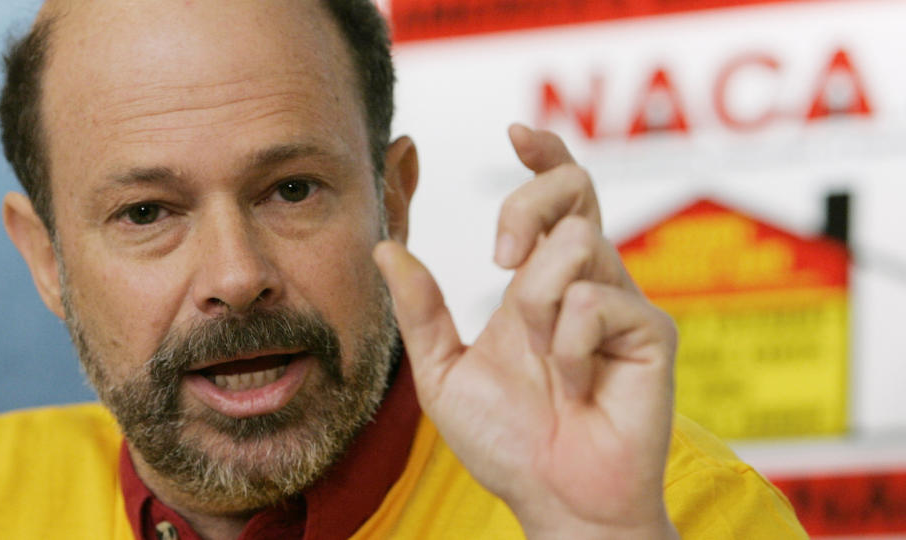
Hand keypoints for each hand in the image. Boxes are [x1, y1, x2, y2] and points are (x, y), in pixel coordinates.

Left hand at [374, 125, 678, 538]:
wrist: (555, 498)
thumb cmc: (508, 442)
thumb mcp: (444, 372)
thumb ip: (420, 309)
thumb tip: (385, 247)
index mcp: (539, 283)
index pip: (555, 197)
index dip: (543, 156)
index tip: (516, 133)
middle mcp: (584, 282)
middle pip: (574, 189)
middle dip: (527, 204)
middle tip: (498, 258)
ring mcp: (620, 304)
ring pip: (577, 244)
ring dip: (537, 304)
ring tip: (542, 360)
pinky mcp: (651, 332)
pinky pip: (596, 303)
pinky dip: (569, 348)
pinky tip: (575, 386)